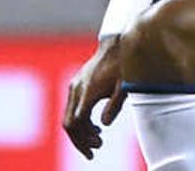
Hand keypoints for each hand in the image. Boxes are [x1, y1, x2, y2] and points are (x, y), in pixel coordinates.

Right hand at [63, 37, 127, 158]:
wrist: (118, 43)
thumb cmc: (125, 64)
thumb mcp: (124, 85)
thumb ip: (115, 105)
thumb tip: (104, 125)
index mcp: (87, 91)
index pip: (76, 123)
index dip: (82, 140)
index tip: (94, 150)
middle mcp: (76, 88)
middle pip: (69, 123)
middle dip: (80, 140)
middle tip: (96, 149)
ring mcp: (74, 85)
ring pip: (68, 116)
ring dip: (80, 131)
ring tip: (98, 140)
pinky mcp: (76, 83)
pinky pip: (72, 108)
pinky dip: (80, 121)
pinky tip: (94, 126)